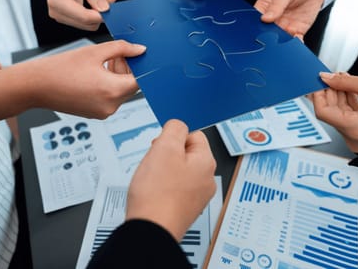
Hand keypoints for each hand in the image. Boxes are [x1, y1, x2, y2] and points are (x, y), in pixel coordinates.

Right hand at [13, 40, 145, 117]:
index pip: (140, 80)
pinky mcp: (95, 114)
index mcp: (112, 91)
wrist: (36, 86)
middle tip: (115, 55)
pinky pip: (110, 98)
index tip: (133, 56)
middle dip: (127, 70)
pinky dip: (108, 86)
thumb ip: (122, 49)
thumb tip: (140, 50)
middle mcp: (110, 106)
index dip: (139, 66)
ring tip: (101, 63)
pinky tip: (95, 74)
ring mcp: (103, 113)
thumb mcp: (95, 52)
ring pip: (120, 92)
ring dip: (117, 77)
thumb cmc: (61, 68)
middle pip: (131, 87)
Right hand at [31, 0, 116, 30]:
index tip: (111, 6)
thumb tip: (105, 9)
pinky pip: (85, 22)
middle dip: (101, 13)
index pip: (84, 17)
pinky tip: (96, 2)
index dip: (101, 15)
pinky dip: (94, 14)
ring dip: (98, 13)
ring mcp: (61, 17)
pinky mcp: (67, 19)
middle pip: (87, 23)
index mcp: (57, 2)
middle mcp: (57, 13)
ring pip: (88, 25)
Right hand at [125, 119, 216, 240]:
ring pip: (178, 171)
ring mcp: (196, 196)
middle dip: (166, 155)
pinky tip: (153, 194)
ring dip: (163, 171)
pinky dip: (162, 188)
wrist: (150, 230)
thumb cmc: (157, 193)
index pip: (194, 134)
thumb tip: (178, 125)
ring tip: (152, 181)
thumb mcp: (165, 147)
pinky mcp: (184, 208)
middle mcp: (206, 180)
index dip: (173, 137)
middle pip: (185, 153)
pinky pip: (173, 188)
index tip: (162, 146)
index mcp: (206, 162)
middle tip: (154, 165)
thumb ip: (174, 128)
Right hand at [254, 0, 323, 37]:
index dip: (255, 26)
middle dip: (269, 38)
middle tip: (274, 38)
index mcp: (265, 5)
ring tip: (286, 42)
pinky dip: (296, 44)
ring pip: (279, 39)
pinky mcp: (297, 29)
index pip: (255, 19)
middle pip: (266, 32)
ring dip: (281, 43)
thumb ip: (277, 4)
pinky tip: (297, 42)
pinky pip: (294, 40)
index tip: (259, 31)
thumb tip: (265, 18)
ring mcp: (284, 24)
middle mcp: (273, 17)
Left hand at [311, 72, 357, 151]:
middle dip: (329, 92)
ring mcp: (356, 138)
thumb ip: (345, 81)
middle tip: (331, 76)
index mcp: (354, 128)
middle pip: (330, 112)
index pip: (322, 112)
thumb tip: (326, 77)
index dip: (318, 95)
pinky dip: (347, 103)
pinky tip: (349, 88)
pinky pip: (348, 117)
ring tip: (343, 79)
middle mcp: (352, 137)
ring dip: (338, 95)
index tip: (318, 82)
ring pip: (339, 113)